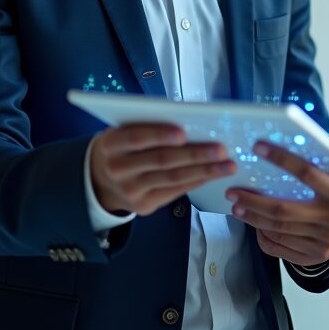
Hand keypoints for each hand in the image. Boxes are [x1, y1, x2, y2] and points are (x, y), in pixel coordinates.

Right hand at [89, 121, 235, 216]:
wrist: (101, 180)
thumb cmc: (123, 146)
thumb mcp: (124, 131)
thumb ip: (148, 126)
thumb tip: (192, 123)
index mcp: (111, 145)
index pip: (136, 138)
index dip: (160, 135)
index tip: (184, 133)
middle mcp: (118, 170)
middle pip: (161, 161)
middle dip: (194, 155)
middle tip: (221, 150)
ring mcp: (131, 191)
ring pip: (172, 179)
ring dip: (204, 171)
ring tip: (228, 165)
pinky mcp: (144, 206)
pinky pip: (175, 192)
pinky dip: (196, 181)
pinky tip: (213, 174)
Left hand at [227, 140, 328, 271]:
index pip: (307, 173)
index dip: (281, 158)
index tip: (261, 147)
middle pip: (284, 209)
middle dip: (254, 199)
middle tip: (234, 189)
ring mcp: (327, 237)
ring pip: (282, 229)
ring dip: (256, 218)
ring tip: (237, 207)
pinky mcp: (326, 251)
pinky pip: (290, 249)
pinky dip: (270, 240)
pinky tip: (257, 230)